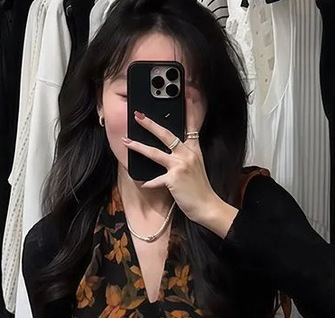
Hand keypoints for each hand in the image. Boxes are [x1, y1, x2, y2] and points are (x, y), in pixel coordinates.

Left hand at [121, 96, 231, 230]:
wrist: (207, 206)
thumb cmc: (200, 189)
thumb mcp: (197, 167)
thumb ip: (185, 157)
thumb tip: (170, 153)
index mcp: (194, 149)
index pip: (191, 125)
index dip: (188, 110)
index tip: (185, 95)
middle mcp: (187, 154)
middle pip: (166, 134)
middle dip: (150, 124)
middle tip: (138, 116)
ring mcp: (180, 166)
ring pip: (155, 153)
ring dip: (139, 147)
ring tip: (127, 142)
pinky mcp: (173, 179)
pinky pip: (155, 179)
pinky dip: (148, 182)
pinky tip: (143, 183)